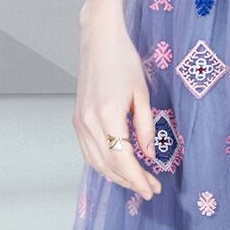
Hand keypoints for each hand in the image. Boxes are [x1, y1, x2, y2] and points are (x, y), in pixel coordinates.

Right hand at [74, 10, 161, 198]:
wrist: (99, 40)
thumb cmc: (124, 61)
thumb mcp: (143, 94)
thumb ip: (146, 127)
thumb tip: (149, 155)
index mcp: (108, 115)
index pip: (123, 159)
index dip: (138, 179)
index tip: (152, 189)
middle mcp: (89, 122)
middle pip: (109, 165)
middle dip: (130, 182)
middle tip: (150, 189)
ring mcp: (80, 121)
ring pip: (96, 162)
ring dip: (116, 177)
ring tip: (136, 181)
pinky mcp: (77, 119)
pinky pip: (88, 151)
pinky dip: (103, 164)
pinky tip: (118, 167)